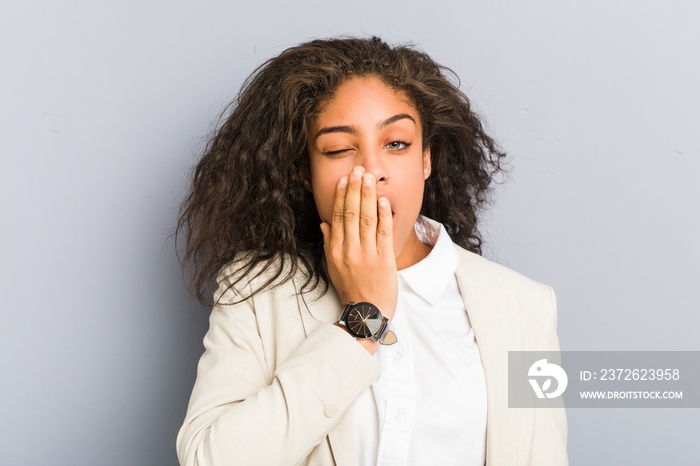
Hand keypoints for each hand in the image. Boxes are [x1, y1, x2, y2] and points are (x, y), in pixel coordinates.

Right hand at [320, 166, 397, 321]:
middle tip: (358, 170)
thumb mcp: (333, 267)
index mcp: (335, 251)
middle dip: (355, 190)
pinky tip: (383, 200)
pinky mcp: (384, 259)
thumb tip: (324, 223)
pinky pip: (383, 233)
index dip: (340, 196)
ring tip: (369, 178)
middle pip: (350, 213)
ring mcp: (367, 254)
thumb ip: (329, 243)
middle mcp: (349, 250)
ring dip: (368, 196)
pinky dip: (383, 215)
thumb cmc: (351, 289)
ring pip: (366, 219)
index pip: (337, 217)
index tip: (344, 179)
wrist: (367, 313)